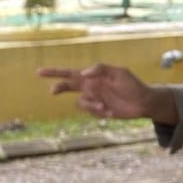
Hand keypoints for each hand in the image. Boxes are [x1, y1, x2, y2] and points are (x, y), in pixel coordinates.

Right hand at [37, 63, 173, 122]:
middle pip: (67, 87)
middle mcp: (90, 87)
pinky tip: (112, 112)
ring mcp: (94, 99)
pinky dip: (100, 113)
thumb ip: (101, 69)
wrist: (144, 102)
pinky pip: (91, 112)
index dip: (54, 73)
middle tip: (53, 91)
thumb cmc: (133, 85)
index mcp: (92, 77)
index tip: (39, 72)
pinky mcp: (99, 111)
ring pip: (80, 103)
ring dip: (90, 105)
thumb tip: (84, 73)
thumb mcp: (119, 73)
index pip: (69, 73)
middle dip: (59, 88)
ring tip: (104, 106)